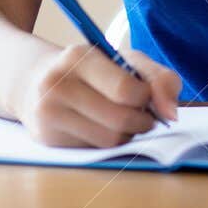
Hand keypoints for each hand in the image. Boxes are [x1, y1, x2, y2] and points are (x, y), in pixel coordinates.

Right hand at [14, 42, 180, 147]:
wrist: (35, 83)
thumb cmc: (92, 71)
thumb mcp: (126, 61)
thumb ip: (160, 79)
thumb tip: (172, 114)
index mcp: (80, 57)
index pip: (126, 90)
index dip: (148, 99)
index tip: (147, 96)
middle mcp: (57, 84)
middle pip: (121, 121)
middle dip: (142, 121)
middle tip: (142, 114)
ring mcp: (48, 114)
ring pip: (109, 140)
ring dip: (127, 134)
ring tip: (121, 119)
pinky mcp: (47, 139)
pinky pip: (94, 151)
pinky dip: (107, 143)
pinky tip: (99, 128)